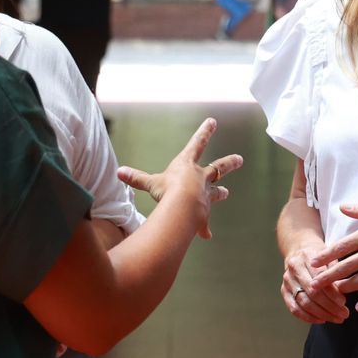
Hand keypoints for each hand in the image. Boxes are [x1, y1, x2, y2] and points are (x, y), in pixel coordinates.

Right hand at [116, 118, 241, 239]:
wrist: (182, 207)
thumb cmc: (167, 190)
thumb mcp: (150, 182)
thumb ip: (136, 178)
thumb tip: (118, 172)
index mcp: (186, 165)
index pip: (197, 144)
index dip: (204, 132)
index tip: (213, 121)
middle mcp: (200, 178)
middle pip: (218, 168)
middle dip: (229, 163)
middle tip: (239, 159)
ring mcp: (204, 195)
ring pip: (216, 191)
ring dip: (221, 192)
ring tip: (227, 193)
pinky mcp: (204, 212)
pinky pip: (204, 221)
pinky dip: (204, 228)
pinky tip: (207, 235)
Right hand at [279, 239, 347, 324]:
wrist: (300, 250)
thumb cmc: (320, 256)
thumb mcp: (330, 257)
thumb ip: (336, 271)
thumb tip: (345, 291)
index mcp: (306, 257)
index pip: (319, 279)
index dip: (332, 293)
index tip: (343, 302)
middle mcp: (294, 269)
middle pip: (311, 293)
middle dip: (329, 306)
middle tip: (344, 314)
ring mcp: (287, 281)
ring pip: (303, 302)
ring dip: (321, 314)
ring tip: (336, 318)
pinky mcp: (284, 291)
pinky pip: (294, 309)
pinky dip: (308, 317)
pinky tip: (321, 320)